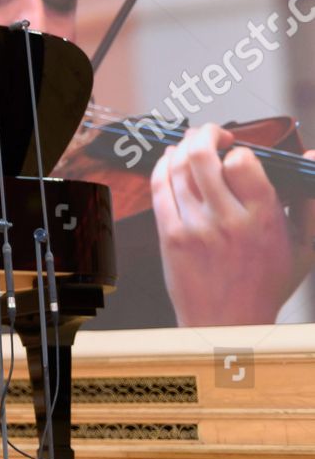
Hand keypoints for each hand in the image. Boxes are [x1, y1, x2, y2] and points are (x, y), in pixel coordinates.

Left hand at [152, 123, 314, 325]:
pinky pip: (159, 189)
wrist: (227, 324)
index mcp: (263, 219)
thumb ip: (310, 201)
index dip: (239, 150)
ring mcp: (194, 228)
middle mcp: (226, 220)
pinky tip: (169, 161)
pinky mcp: (169, 236)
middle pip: (202, 156)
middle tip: (211, 134)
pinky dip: (162, 167)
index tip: (239, 154)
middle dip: (204, 133)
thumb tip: (310, 155)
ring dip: (181, 147)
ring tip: (190, 145)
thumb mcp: (304, 246)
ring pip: (177, 168)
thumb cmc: (267, 284)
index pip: (242, 161)